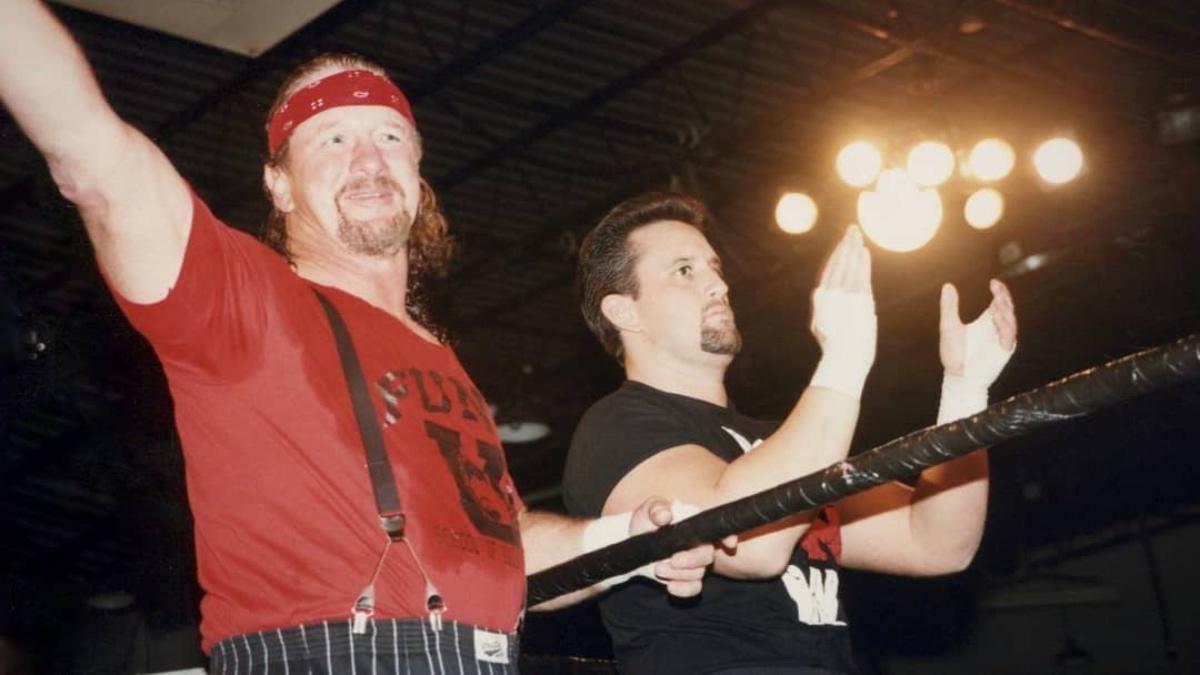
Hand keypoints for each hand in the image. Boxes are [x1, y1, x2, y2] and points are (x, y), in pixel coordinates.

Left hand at [629, 497, 731, 597]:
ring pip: (699, 573)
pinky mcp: (686, 578)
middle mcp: (700, 544)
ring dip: (680, 574)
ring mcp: (694, 563)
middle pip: (707, 555)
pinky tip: (670, 587)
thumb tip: (665, 515)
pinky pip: (694, 588)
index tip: (729, 544)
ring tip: (658, 568)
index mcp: (696, 525)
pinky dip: (684, 589)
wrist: (635, 542)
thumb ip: (657, 509)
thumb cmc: (647, 520)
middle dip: (692, 560)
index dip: (728, 537)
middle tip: (672, 560)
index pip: (718, 530)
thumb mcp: (649, 510)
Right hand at [809, 226, 875, 397]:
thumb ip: (827, 308)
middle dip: (845, 244)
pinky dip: (862, 262)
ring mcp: (844, 295)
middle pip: (838, 262)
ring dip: (853, 247)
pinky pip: (860, 275)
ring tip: (857, 234)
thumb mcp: (822, 324)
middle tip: (852, 230)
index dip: (837, 254)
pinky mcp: (858, 299)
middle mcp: (830, 294)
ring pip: (849, 265)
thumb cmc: (835, 345)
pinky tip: (864, 252)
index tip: (842, 242)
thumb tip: (828, 297)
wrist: (844, 359)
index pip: (829, 269)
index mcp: (820, 298)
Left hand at [939, 279, 1016, 379]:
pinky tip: (999, 318)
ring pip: (1010, 321)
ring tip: (998, 301)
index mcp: (987, 321)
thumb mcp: (949, 326)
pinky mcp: (1003, 351)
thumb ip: (949, 307)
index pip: (998, 302)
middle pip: (1006, 309)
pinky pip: (1008, 337)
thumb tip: (947, 285)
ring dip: (1005, 311)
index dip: (999, 292)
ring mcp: (1001, 339)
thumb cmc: (953, 353)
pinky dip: (1005, 327)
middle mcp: (997, 328)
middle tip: (997, 289)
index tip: (994, 282)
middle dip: (1003, 298)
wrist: (956, 376)